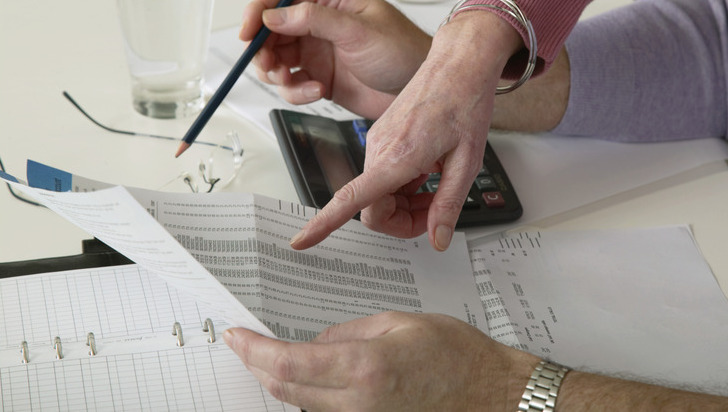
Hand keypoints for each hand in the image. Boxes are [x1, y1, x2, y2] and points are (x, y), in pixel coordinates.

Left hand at [224, 311, 537, 411]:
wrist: (492, 396)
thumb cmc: (458, 357)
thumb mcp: (401, 323)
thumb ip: (350, 332)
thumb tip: (317, 343)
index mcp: (365, 368)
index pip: (288, 363)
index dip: (254, 350)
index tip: (235, 336)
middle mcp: (358, 404)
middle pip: (285, 390)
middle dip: (257, 365)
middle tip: (243, 344)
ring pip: (301, 405)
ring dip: (278, 381)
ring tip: (267, 355)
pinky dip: (305, 395)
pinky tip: (304, 377)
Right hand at [241, 0, 431, 119]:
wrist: (419, 90)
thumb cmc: (403, 51)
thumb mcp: (359, 31)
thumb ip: (315, 20)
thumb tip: (274, 15)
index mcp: (332, 0)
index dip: (260, 10)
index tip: (248, 31)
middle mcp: (320, 24)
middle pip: (273, 30)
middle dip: (264, 49)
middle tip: (268, 65)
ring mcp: (319, 52)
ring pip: (278, 59)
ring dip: (277, 72)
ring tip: (290, 80)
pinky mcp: (320, 79)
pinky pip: (293, 85)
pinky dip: (297, 91)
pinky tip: (317, 91)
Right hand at [290, 10, 523, 249]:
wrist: (459, 65)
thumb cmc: (465, 103)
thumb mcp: (467, 161)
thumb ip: (449, 204)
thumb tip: (437, 239)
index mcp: (397, 156)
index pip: (351, 200)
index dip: (323, 224)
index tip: (300, 242)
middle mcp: (379, 149)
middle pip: (373, 209)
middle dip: (402, 220)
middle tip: (437, 212)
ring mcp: (378, 142)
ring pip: (379, 194)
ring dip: (405, 203)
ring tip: (439, 186)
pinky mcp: (382, 137)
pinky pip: (382, 175)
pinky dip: (403, 185)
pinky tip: (429, 171)